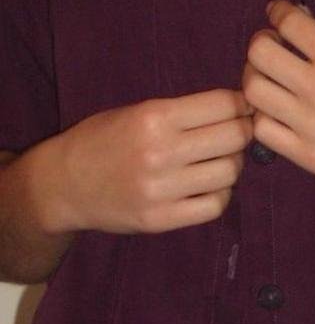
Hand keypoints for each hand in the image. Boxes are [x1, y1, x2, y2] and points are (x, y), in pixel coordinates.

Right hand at [46, 90, 252, 235]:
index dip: (241, 104)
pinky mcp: (161, 219)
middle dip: (243, 132)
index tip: (242, 108)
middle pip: (234, 137)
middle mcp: (160, 152)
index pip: (223, 104)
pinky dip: (220, 194)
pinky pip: (215, 206)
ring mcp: (161, 189)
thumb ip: (183, 111)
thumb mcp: (136, 111)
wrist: (63, 185)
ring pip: (229, 172)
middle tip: (236, 134)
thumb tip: (238, 108)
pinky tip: (208, 186)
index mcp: (154, 117)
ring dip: (232, 164)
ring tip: (218, 160)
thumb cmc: (103, 140)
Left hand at [242, 1, 314, 208]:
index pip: (289, 23)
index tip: (277, 14)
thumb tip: (303, 34)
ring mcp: (310, 126)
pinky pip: (262, 130)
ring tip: (273, 80)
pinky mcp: (307, 156)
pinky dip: (264, 116)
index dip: (278, 12)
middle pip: (259, 54)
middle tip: (272, 46)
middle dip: (262, 43)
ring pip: (252, 91)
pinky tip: (279, 111)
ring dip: (257, 78)